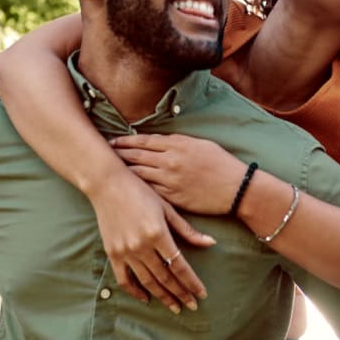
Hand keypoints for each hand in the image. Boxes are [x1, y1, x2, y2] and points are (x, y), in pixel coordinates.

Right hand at [86, 167, 215, 313]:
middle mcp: (141, 245)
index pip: (180, 265)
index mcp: (158, 233)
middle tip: (192, 305)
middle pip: (165, 277)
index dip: (192, 282)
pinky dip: (136, 291)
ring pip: (148, 282)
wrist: (108, 184)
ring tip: (175, 306)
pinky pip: (124, 279)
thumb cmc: (140, 191)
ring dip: (163, 296)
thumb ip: (187, 230)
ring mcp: (125, 251)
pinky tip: (147, 298)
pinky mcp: (113, 253)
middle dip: (180, 293)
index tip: (201, 295)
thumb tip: (211, 244)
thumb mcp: (167, 208)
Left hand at [110, 133, 245, 214]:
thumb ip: (178, 142)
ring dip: (123, 171)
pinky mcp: (172, 198)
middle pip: (137, 156)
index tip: (114, 141)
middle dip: (119, 154)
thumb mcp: (200, 144)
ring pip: (139, 174)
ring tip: (110, 170)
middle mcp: (170, 161)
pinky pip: (149, 191)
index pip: (144, 141)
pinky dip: (136, 188)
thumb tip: (160, 141)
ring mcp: (170, 180)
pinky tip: (127, 188)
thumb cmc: (221, 164)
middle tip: (104, 153)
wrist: (236, 188)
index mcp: (177, 145)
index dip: (126, 141)